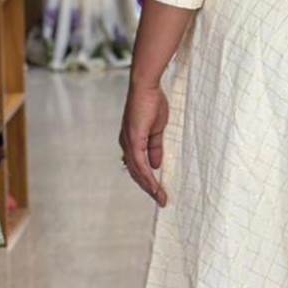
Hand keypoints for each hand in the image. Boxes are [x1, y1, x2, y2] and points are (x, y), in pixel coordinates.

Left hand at [119, 82, 169, 205]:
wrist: (146, 88)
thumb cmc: (151, 103)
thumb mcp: (157, 129)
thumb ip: (155, 148)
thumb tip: (156, 165)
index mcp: (131, 141)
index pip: (137, 166)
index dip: (147, 180)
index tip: (158, 191)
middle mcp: (126, 145)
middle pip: (136, 173)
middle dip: (148, 188)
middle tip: (161, 200)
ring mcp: (128, 143)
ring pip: (138, 173)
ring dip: (149, 187)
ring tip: (161, 198)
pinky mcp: (133, 141)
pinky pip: (140, 165)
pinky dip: (148, 178)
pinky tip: (155, 187)